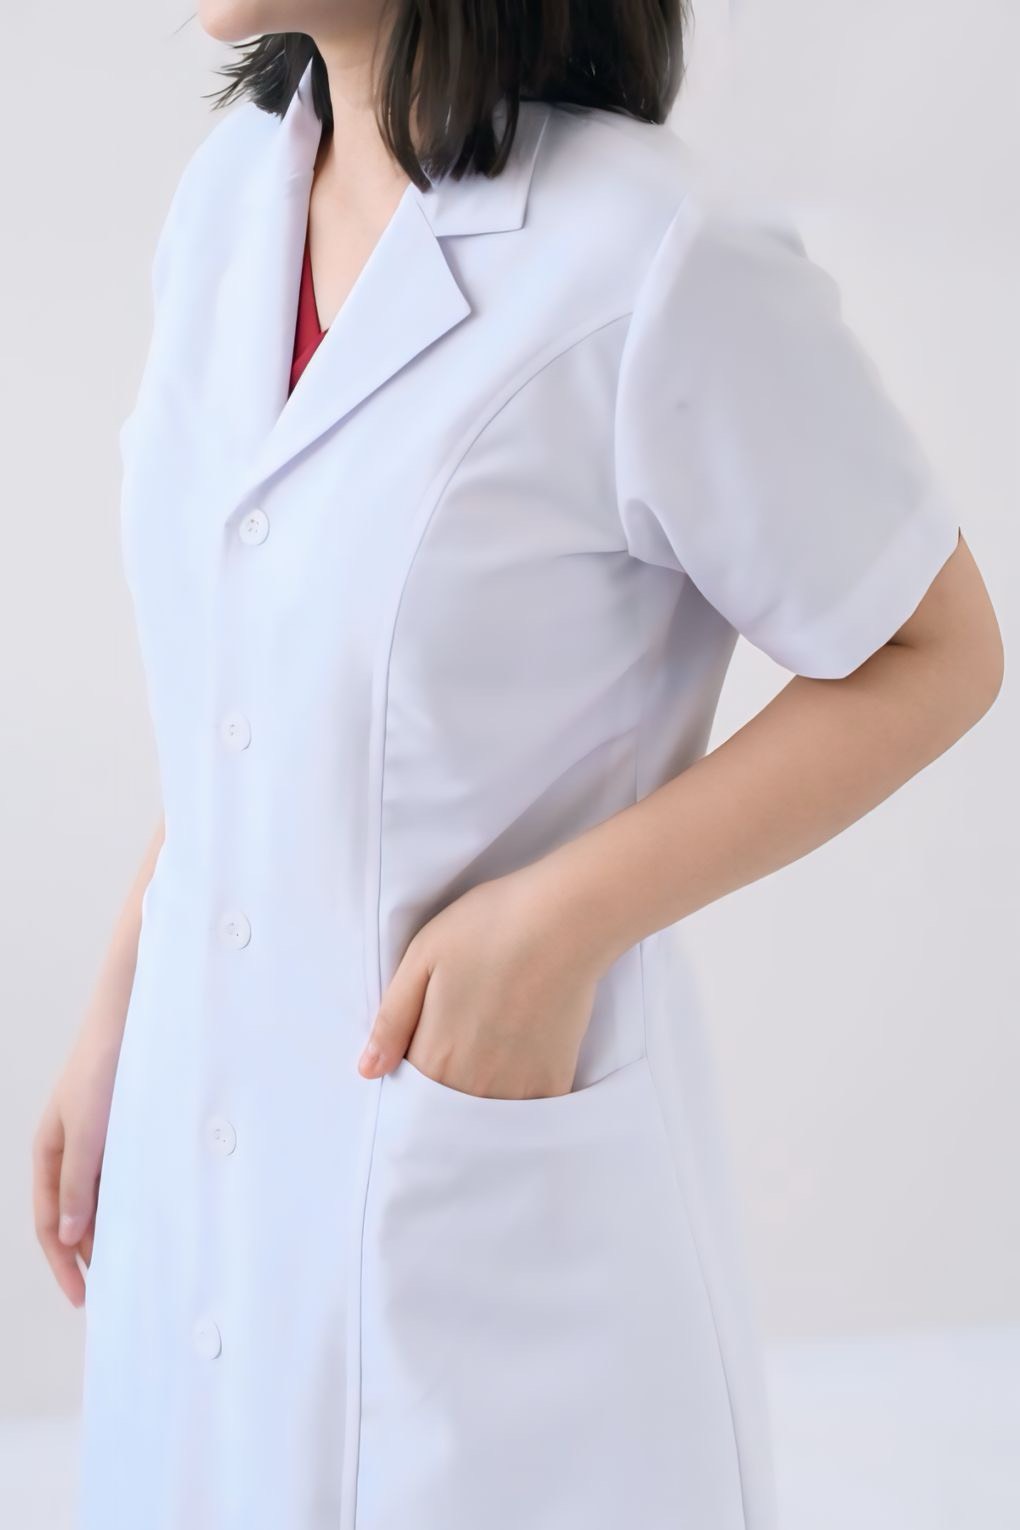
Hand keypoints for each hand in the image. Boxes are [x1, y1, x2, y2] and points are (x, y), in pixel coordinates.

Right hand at [32, 1020, 121, 1306]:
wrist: (132, 1016)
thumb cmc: (103, 1067)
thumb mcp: (88, 1130)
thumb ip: (79, 1182)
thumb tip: (70, 1236)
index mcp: (48, 1151)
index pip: (49, 1223)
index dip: (63, 1263)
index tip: (83, 1298)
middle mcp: (69, 1148)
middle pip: (73, 1215)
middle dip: (86, 1254)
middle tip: (113, 1289)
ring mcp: (96, 1138)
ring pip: (99, 1197)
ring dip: (110, 1228)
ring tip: (134, 1261)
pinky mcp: (123, 1127)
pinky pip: (120, 1175)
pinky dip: (128, 1199)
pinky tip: (148, 1215)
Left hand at [358, 863, 602, 1099]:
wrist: (564, 919)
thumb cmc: (488, 927)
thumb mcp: (422, 959)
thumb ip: (392, 1021)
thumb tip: (367, 1070)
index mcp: (434, 1056)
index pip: (407, 1091)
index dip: (409, 1071)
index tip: (421, 1046)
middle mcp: (472, 1084)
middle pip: (444, 1110)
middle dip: (442, 1090)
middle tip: (460, 1039)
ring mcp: (517, 1088)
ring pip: (484, 1115)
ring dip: (479, 1097)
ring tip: (489, 1049)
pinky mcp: (554, 1080)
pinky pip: (527, 1111)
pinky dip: (518, 1097)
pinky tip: (519, 1063)